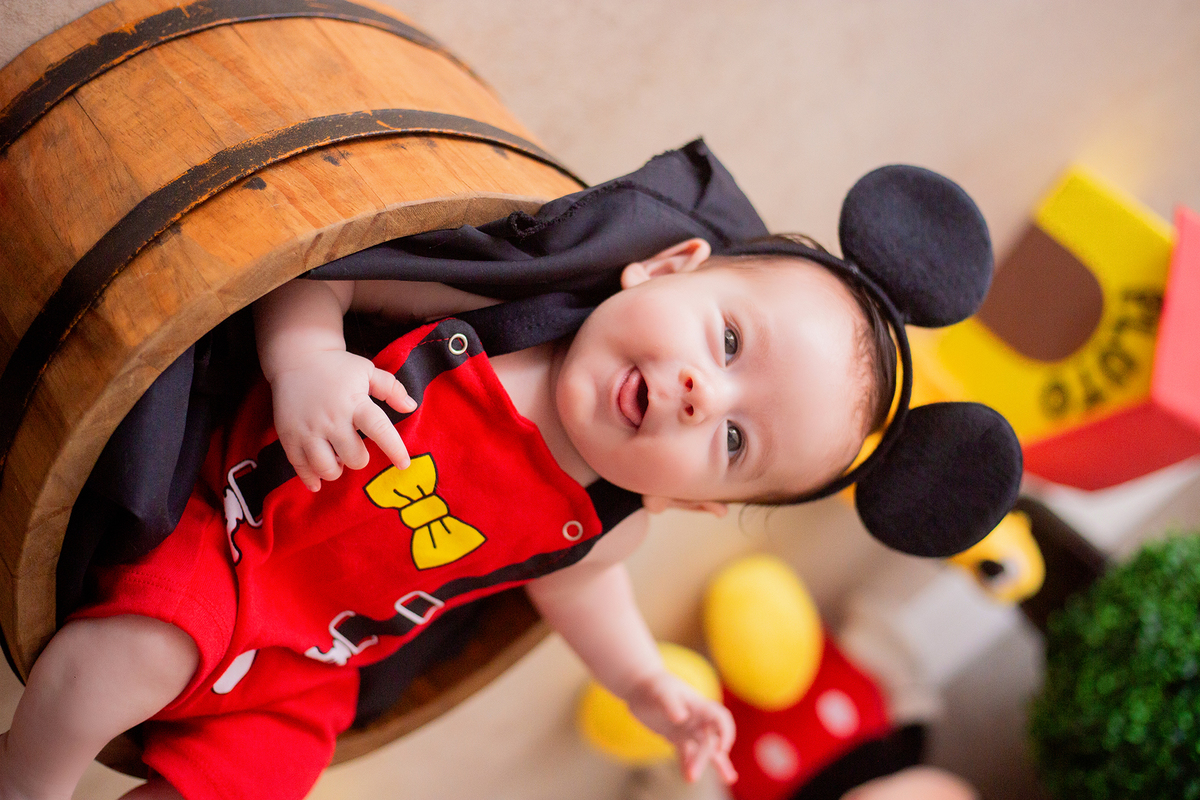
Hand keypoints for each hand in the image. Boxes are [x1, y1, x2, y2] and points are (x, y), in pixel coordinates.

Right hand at [269, 348, 416, 489]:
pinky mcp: (289, 437)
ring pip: (327, 469)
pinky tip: (317, 481)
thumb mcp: (367, 371)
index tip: (404, 464)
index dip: (394, 449)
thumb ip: (391, 389)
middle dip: (359, 459)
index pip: (379, 429)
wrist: (295, 358)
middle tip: (354, 450)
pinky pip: (301, 468)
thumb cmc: (337, 367)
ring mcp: (308, 430)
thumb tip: (411, 406)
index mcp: (354, 402)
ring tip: (336, 459)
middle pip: (354, 458)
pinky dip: (311, 478)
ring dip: (337, 470)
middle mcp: (331, 419)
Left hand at [625, 671, 737, 784]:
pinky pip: (686, 753)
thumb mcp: (662, 692)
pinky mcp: (676, 736)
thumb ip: (671, 704)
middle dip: (704, 758)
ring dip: (703, 764)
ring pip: (702, 749)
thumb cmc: (654, 685)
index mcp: (699, 706)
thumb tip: (681, 718)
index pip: (721, 719)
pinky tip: (687, 777)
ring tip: (717, 780)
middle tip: (692, 775)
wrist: (639, 686)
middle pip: (710, 740)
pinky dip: (688, 764)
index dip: (726, 733)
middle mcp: (698, 718)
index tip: (721, 750)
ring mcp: (688, 728)